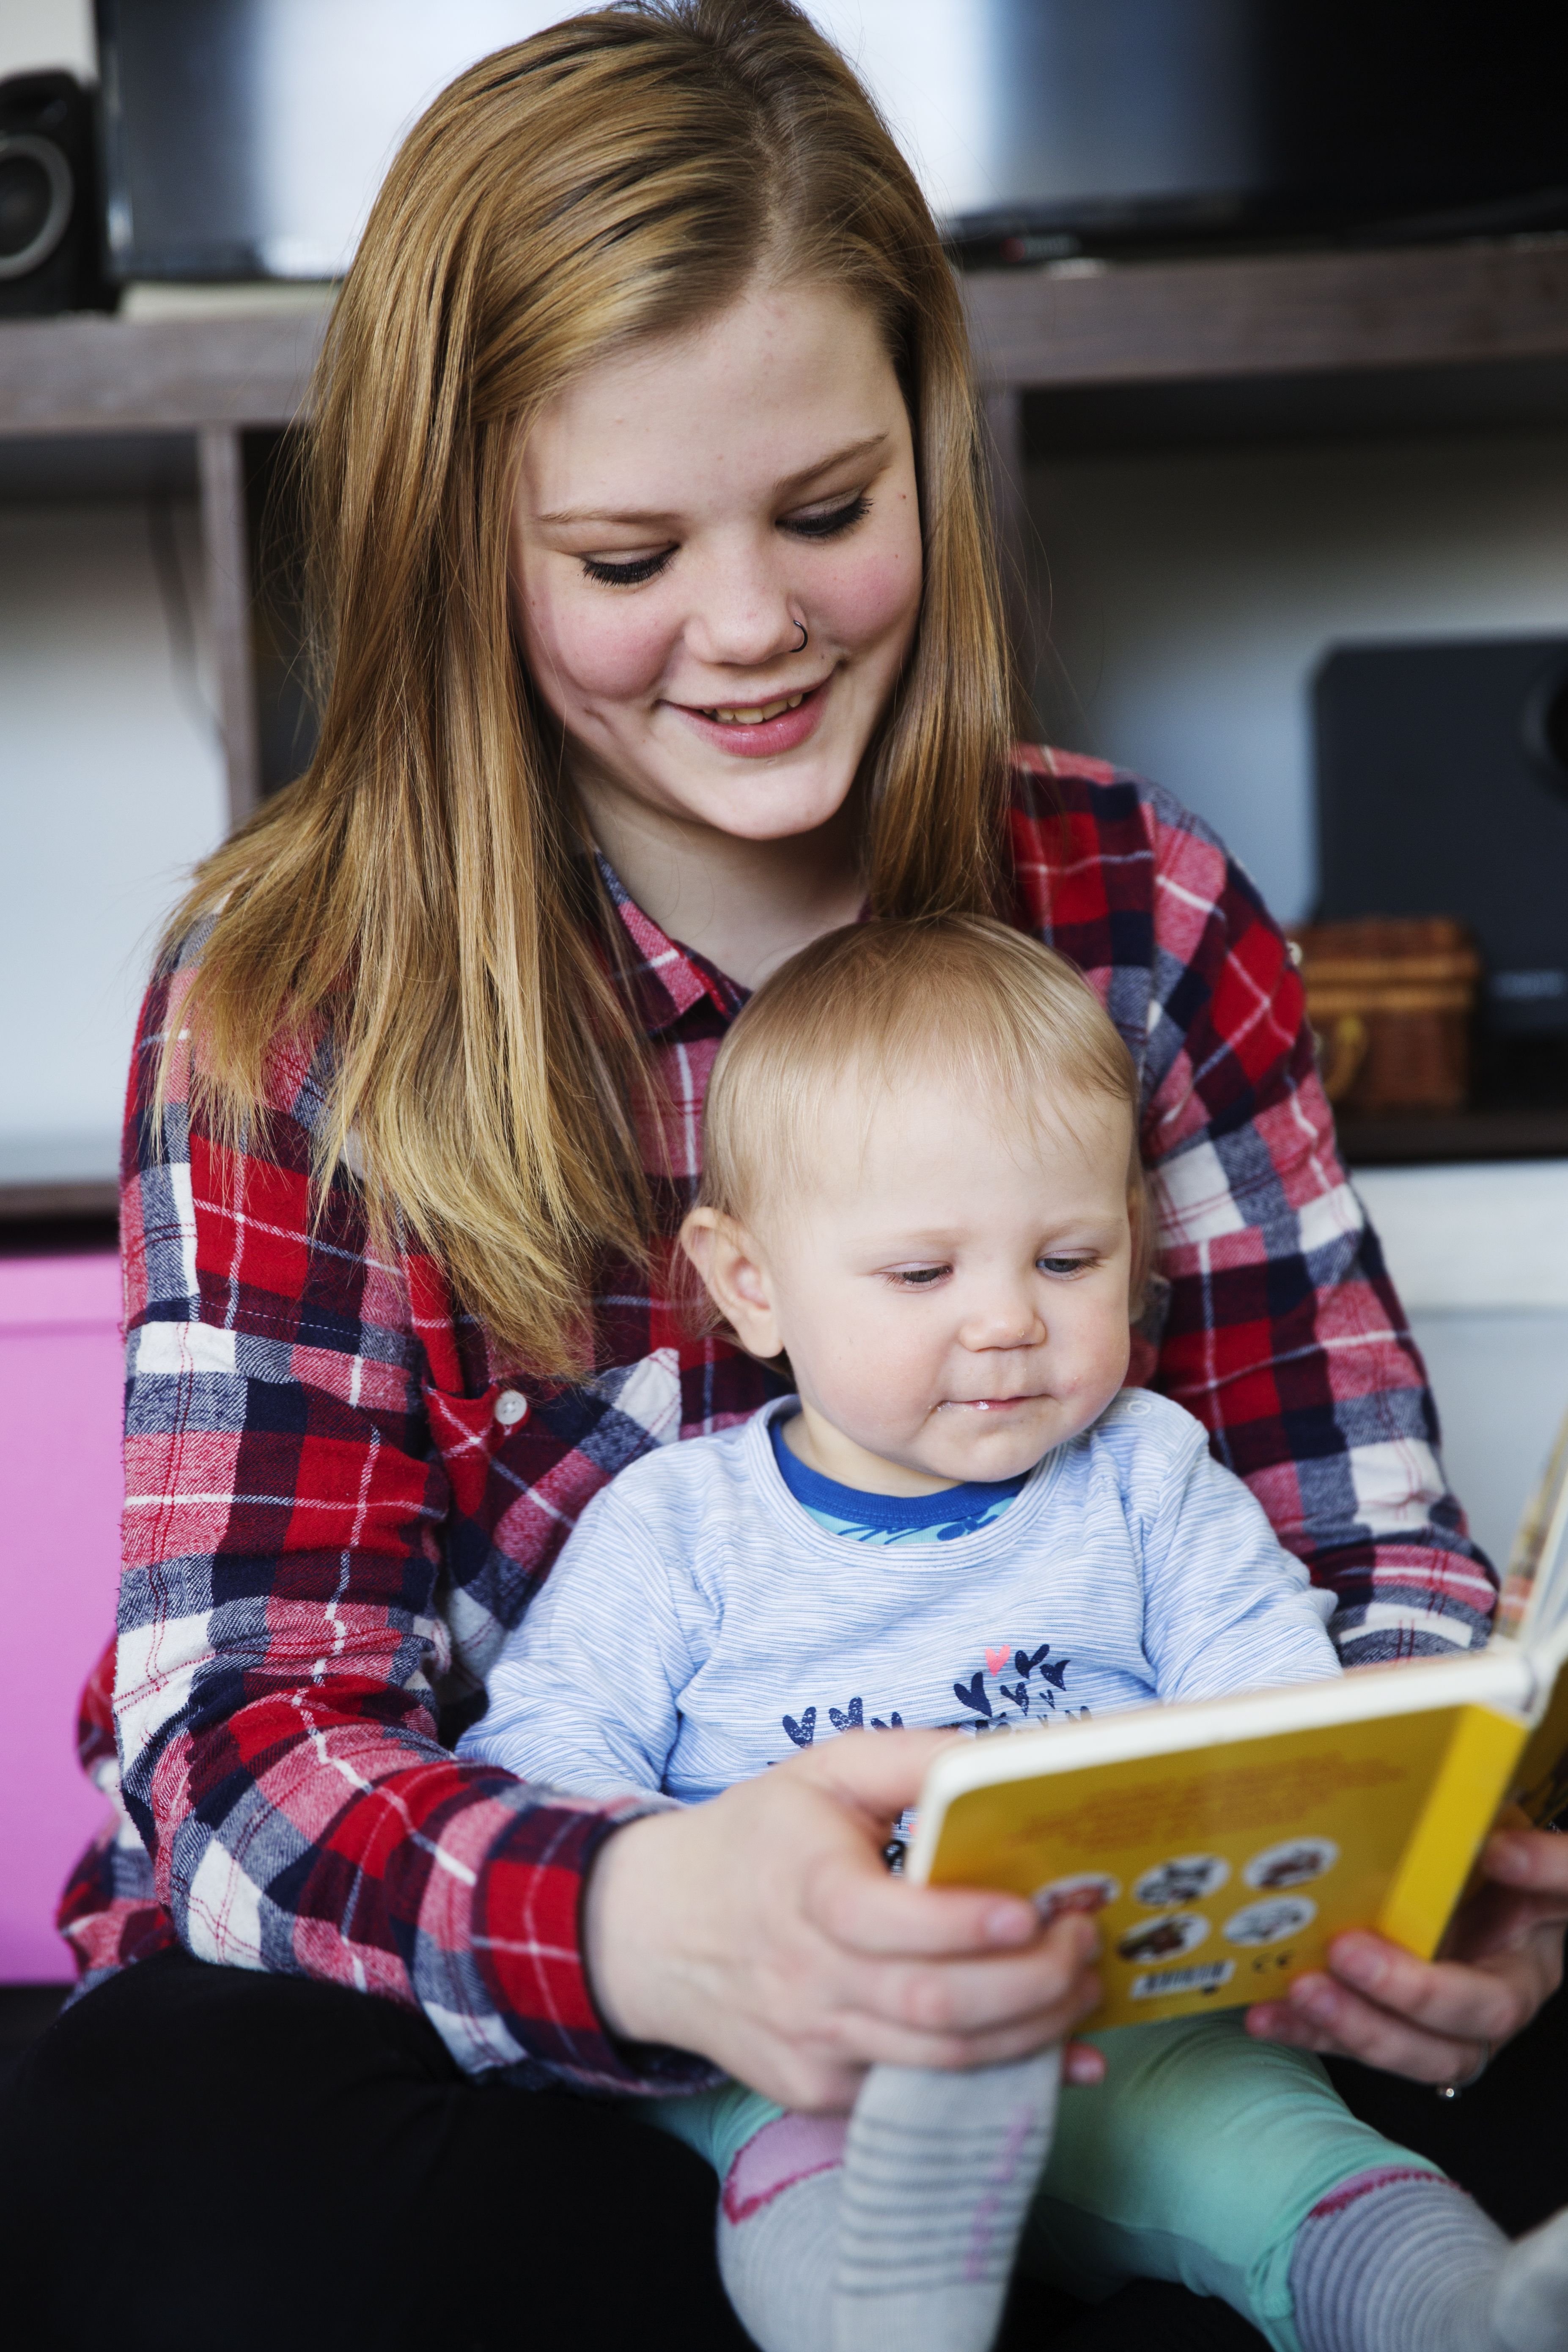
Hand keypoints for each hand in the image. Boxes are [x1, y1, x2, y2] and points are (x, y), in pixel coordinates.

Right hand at [582, 1729, 1104, 2110]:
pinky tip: (1058, 2053)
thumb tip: (1002, 1761)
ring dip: (1033, 2033)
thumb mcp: (825, 1772)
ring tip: (1081, 1986)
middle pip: (931, 2004)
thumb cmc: (760, 1839)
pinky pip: (920, 2097)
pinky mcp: (819, 2091)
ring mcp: (811, 2045)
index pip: (884, 1920)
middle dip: (1031, 1984)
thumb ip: (912, 1759)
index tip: (1033, 1910)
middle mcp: (803, 1975)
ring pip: (940, 2062)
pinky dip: (999, 2081)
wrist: (657, 1929)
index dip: (965, 1923)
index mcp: (803, 1885)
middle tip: (1083, 1945)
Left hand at [1245, 1813, 1567, 2082]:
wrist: (1518, 1884)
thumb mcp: (1561, 1877)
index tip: (1357, 1947)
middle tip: (1312, 1981)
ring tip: (1279, 2005)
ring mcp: (1434, 2021)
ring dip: (1331, 2031)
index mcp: (1519, 1979)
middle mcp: (1477, 2016)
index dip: (1423, 1989)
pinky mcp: (1391, 2011)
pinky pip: (1352, 2033)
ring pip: (1389, 2051)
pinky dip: (1307, 2028)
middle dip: (1369, 2020)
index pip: (1484, 2005)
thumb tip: (1502, 1851)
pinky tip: (1264, 2012)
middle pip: (1433, 2048)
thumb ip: (1549, 1867)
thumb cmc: (1537, 1884)